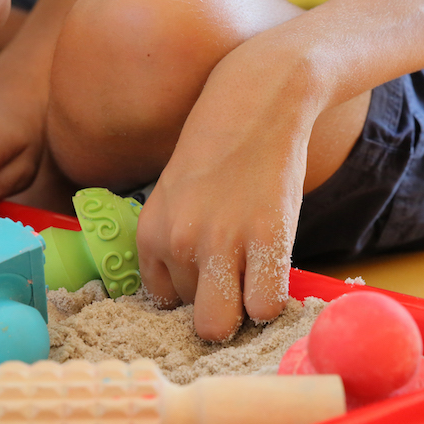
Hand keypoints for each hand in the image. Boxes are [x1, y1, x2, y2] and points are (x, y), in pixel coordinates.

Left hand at [136, 40, 310, 340]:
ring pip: (225, 322)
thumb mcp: (174, 196)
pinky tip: (274, 266)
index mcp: (150, 233)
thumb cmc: (218, 150)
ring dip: (245, 304)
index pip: (165, 300)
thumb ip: (174, 241)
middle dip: (218, 309)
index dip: (194, 290)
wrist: (258, 101)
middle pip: (196, 319)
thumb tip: (190, 294)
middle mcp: (177, 243)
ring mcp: (220, 243)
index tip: (213, 269)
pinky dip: (273, 298)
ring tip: (256, 269)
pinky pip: (265, 306)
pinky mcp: (267, 239)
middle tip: (237, 279)